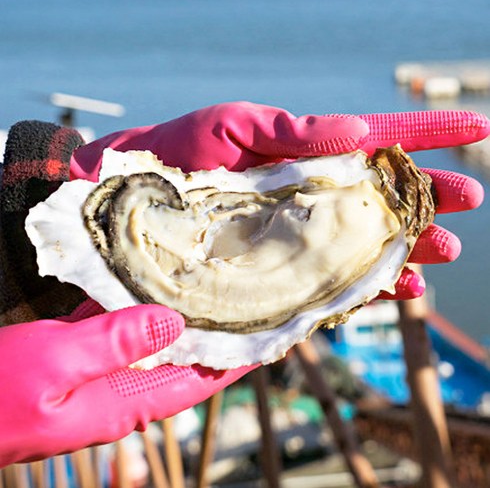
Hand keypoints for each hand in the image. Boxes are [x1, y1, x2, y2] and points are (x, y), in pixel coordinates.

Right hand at [0, 303, 251, 466]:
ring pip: (150, 340)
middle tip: (242, 296)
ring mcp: (97, 373)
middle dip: (211, 331)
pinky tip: (145, 282)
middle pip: (180, 359)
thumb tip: (172, 322)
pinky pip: (115, 329)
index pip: (197, 381)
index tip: (268, 334)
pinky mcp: (75, 356)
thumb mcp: (54, 365)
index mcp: (123, 404)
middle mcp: (118, 391)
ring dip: (175, 315)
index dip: (234, 360)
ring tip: (205, 282)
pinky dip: (133, 307)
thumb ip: (114, 344)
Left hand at [72, 102, 487, 299]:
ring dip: (407, 248)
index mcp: (302, 153)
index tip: (477, 128)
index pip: (375, 138)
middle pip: (381, 196)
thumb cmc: (176, 156)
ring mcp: (297, 237)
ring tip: (442, 252)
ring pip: (366, 243)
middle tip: (467, 204)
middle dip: (425, 199)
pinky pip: (334, 280)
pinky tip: (397, 287)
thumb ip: (290, 129)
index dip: (425, 133)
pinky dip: (369, 284)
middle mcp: (307, 196)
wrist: (134, 207)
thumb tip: (361, 130)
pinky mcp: (280, 274)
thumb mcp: (230, 128)